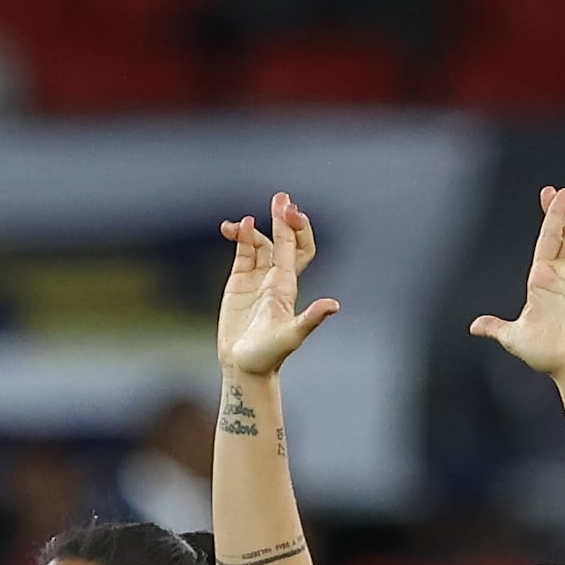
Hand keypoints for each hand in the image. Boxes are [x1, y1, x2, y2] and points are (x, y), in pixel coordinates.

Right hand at [216, 197, 339, 381]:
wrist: (245, 368)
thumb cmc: (269, 356)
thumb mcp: (291, 337)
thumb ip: (310, 319)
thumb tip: (333, 305)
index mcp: (287, 285)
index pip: (297, 248)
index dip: (295, 228)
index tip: (287, 211)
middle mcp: (275, 278)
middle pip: (284, 240)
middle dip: (282, 218)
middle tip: (280, 197)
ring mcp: (257, 280)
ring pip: (259, 244)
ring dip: (252, 229)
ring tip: (238, 223)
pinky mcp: (238, 284)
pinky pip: (242, 253)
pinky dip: (239, 239)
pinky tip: (231, 230)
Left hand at [467, 184, 564, 380]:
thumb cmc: (546, 352)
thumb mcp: (513, 336)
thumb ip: (496, 327)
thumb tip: (475, 327)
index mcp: (542, 279)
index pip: (545, 240)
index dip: (547, 219)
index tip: (547, 196)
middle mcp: (562, 273)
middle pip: (562, 232)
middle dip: (559, 210)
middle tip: (557, 190)